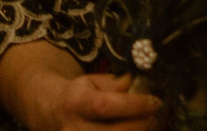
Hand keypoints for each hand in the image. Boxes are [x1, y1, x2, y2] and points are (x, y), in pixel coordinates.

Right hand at [18, 71, 162, 130]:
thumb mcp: (92, 81)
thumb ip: (116, 84)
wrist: (49, 112)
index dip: (134, 106)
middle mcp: (73, 128)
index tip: (154, 101)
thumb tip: (138, 85)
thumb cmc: (77, 95)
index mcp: (75, 103)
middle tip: (156, 115)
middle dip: (142, 124)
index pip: (106, 106)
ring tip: (149, 125)